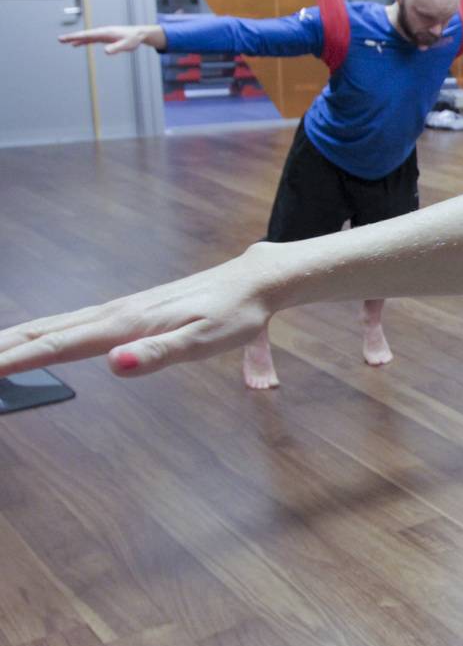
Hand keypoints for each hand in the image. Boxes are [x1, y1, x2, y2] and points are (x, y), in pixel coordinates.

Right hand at [0, 245, 280, 378]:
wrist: (254, 282)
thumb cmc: (235, 314)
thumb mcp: (205, 341)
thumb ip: (159, 354)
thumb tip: (115, 364)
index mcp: (127, 324)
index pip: (61, 345)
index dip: (18, 361)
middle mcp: (116, 314)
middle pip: (46, 332)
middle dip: (4, 348)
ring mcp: (120, 310)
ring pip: (55, 325)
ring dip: (15, 339)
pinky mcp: (129, 312)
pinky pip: (73, 324)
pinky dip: (42, 333)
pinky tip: (36, 340)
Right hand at [58, 25, 160, 53]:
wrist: (139, 34)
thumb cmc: (133, 39)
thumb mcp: (126, 45)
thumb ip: (116, 48)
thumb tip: (106, 52)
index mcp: (104, 33)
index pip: (87, 35)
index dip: (76, 37)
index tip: (66, 38)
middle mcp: (101, 32)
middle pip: (84, 35)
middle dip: (71, 37)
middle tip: (59, 39)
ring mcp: (102, 35)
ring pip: (86, 37)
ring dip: (75, 39)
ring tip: (63, 41)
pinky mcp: (104, 38)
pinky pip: (90, 39)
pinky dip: (82, 41)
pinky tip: (76, 45)